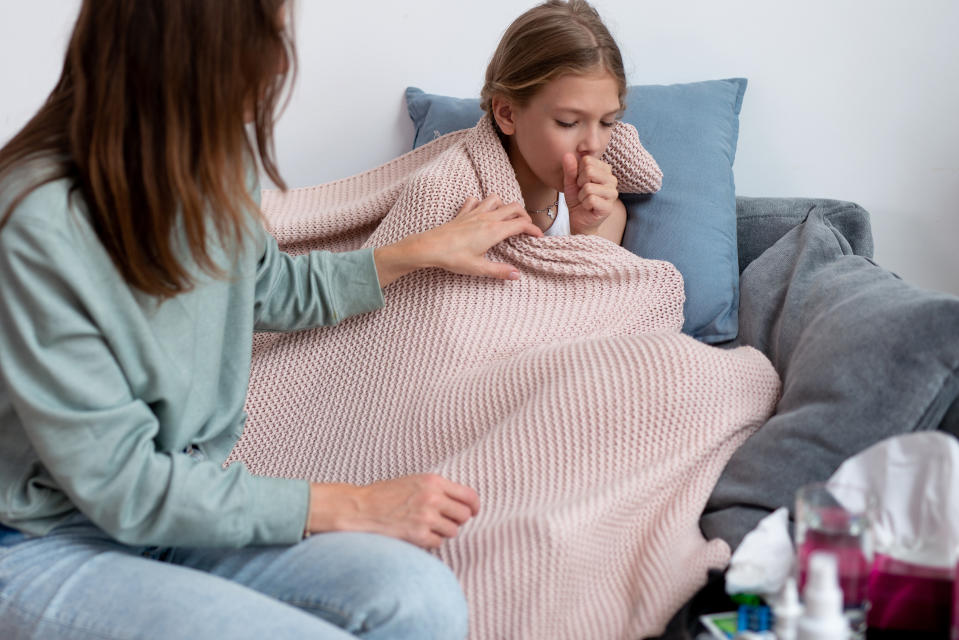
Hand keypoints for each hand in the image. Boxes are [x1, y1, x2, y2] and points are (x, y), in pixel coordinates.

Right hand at [307, 474, 479, 548]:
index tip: (473, 512)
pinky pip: (438, 543)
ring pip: (453, 531)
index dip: (474, 506)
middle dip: (456, 520)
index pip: (469, 495)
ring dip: (443, 532)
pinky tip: (417, 535)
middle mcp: (432, 498)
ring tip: (426, 527)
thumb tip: (462, 502)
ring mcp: (426, 517)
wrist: (360, 508)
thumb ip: (437, 488)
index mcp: (433, 481)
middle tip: (443, 521)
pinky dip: (430, 542)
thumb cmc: (385, 495)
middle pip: (464, 515)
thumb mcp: (413, 481)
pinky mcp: (418, 535)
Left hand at [373, 195, 542, 285]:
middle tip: (527, 227)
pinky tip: (481, 211)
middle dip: (524, 215)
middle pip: (514, 207)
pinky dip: (482, 203)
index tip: (539, 236)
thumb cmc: (453, 258)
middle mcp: (487, 218)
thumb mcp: (478, 268)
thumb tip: (516, 275)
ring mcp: (474, 213)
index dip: (534, 229)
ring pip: (496, 199)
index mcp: (494, 231)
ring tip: (506, 217)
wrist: (429, 247)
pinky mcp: (462, 214)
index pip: (521, 224)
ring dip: (504, 205)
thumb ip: (499, 271)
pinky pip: (475, 200)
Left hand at [563, 153, 619, 235]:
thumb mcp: (570, 182)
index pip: (587, 160)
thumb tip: (567, 154)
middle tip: (582, 192)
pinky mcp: (609, 206)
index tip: (580, 182)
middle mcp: (612, 179)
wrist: (579, 220)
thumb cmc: (577, 200)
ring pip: (589, 187)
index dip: (578, 172)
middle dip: (579, 183)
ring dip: (581, 196)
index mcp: (604, 170)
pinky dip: (584, 204)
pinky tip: (588, 207)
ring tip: (585, 200)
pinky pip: (591, 199)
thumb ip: (570, 169)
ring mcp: (613, 193)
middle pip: (589, 171)